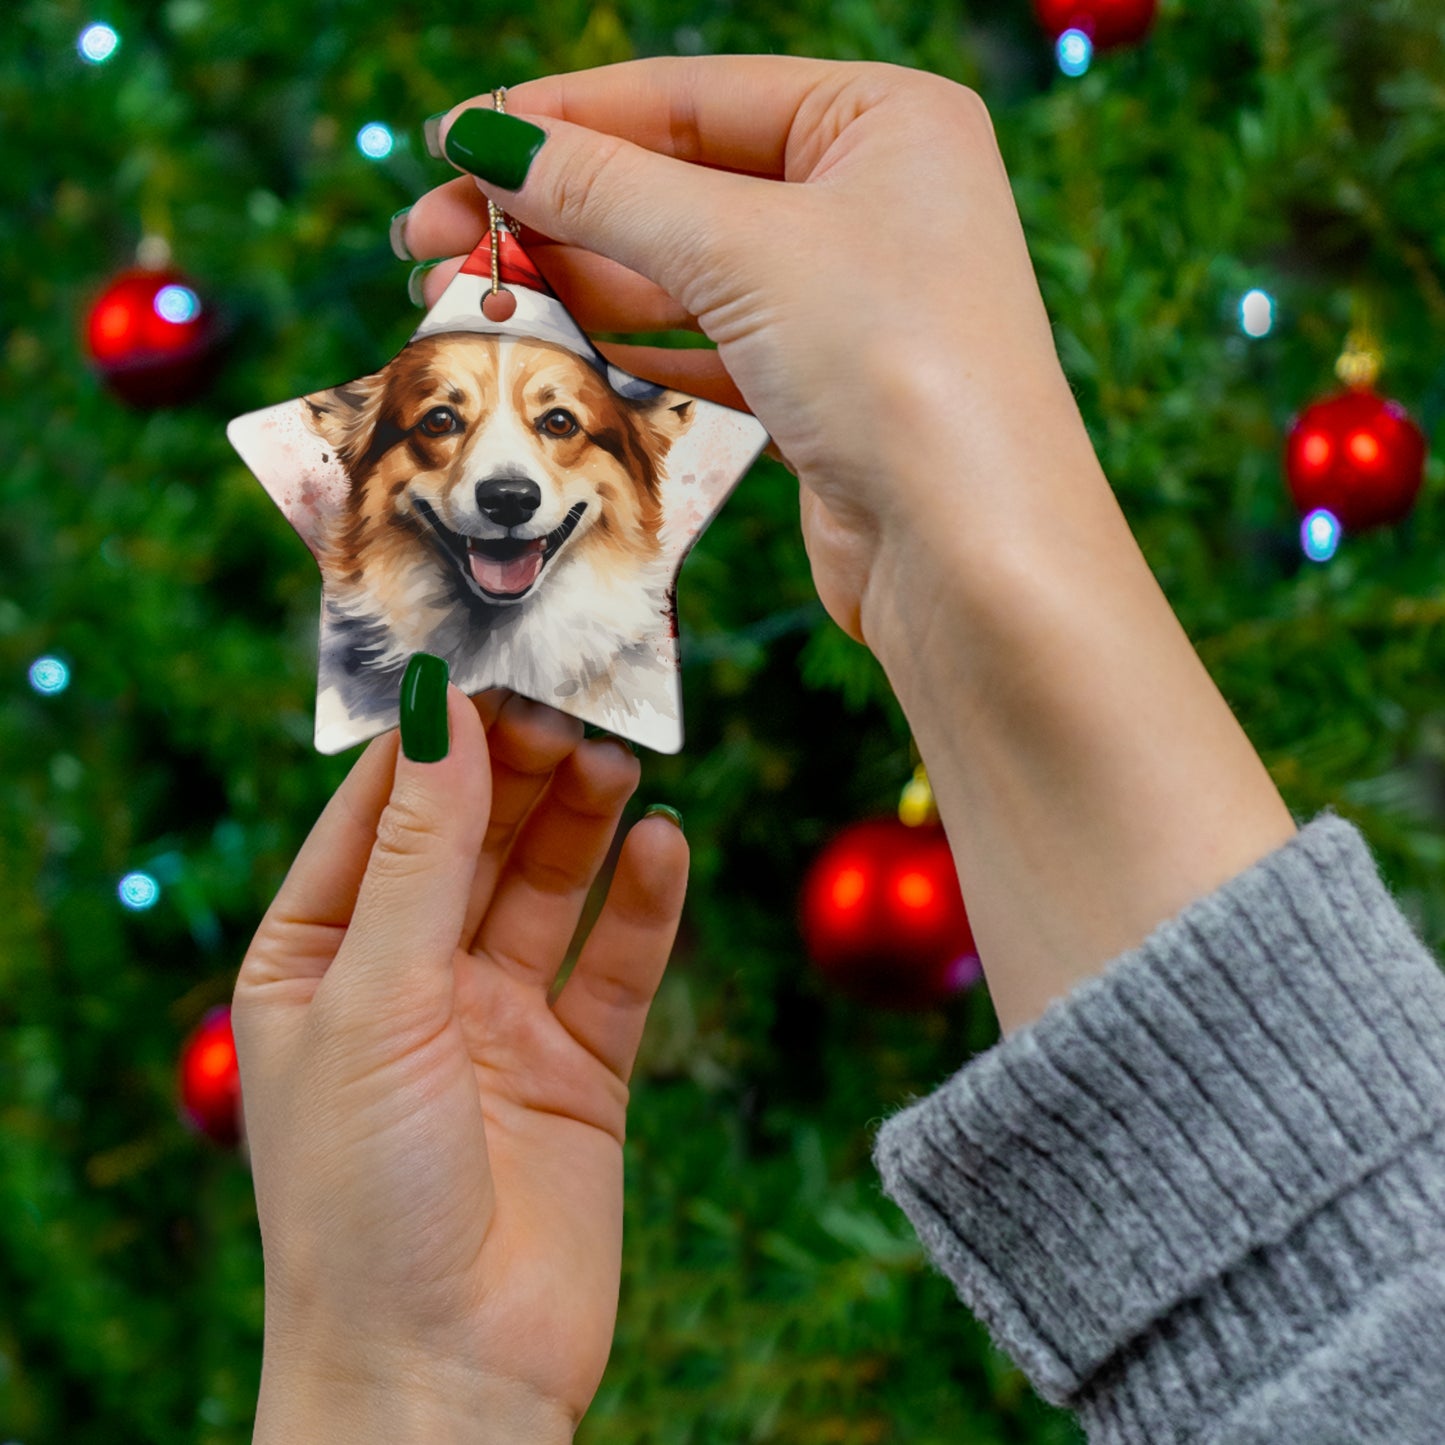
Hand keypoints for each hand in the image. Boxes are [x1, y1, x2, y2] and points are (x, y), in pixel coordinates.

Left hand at [233, 690, 686, 1441]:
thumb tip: (437, 712)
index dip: (431, 741)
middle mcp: (407, 980)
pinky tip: (666, 846)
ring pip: (548, 887)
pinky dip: (644, 904)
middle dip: (517, 773)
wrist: (445, 1378)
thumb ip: (417, 854)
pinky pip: (616, 964)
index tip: (486, 667)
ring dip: (582, 822)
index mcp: (318, 960)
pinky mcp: (579, 1068)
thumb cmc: (362, 1199)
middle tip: (570, 711)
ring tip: (617, 760)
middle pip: (472, 840)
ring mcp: (497, 1023)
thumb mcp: (373, 1001)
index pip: (377, 815)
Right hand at [401, 56, 1095, 645]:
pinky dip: (630, 340)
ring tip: (471, 288)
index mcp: (882, 119)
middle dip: (553, 208)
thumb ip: (608, 189)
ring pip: (683, 269)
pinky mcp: (823, 386)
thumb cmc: (896, 368)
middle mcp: (871, 198)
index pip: (688, 96)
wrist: (970, 553)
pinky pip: (706, 341)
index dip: (561, 118)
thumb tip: (490, 140)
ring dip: (576, 278)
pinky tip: (557, 337)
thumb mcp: (742, 248)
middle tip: (432, 234)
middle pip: (676, 182)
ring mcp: (847, 297)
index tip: (454, 141)